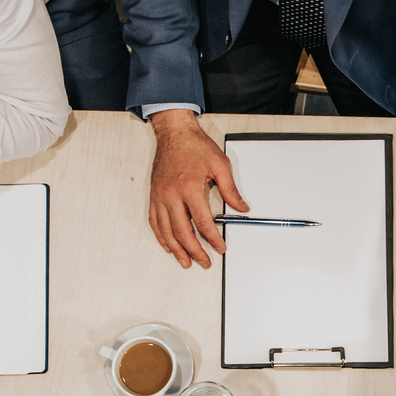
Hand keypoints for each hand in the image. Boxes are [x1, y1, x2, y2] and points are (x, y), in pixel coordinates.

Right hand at [148, 110, 247, 268]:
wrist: (174, 134)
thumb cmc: (195, 146)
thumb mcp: (220, 165)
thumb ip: (231, 189)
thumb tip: (242, 208)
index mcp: (189, 187)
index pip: (203, 221)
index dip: (212, 238)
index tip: (220, 247)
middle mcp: (172, 194)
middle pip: (183, 231)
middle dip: (194, 250)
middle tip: (204, 262)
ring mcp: (160, 196)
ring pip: (166, 230)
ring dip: (177, 249)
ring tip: (186, 261)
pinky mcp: (154, 196)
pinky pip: (155, 222)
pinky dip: (161, 237)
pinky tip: (169, 246)